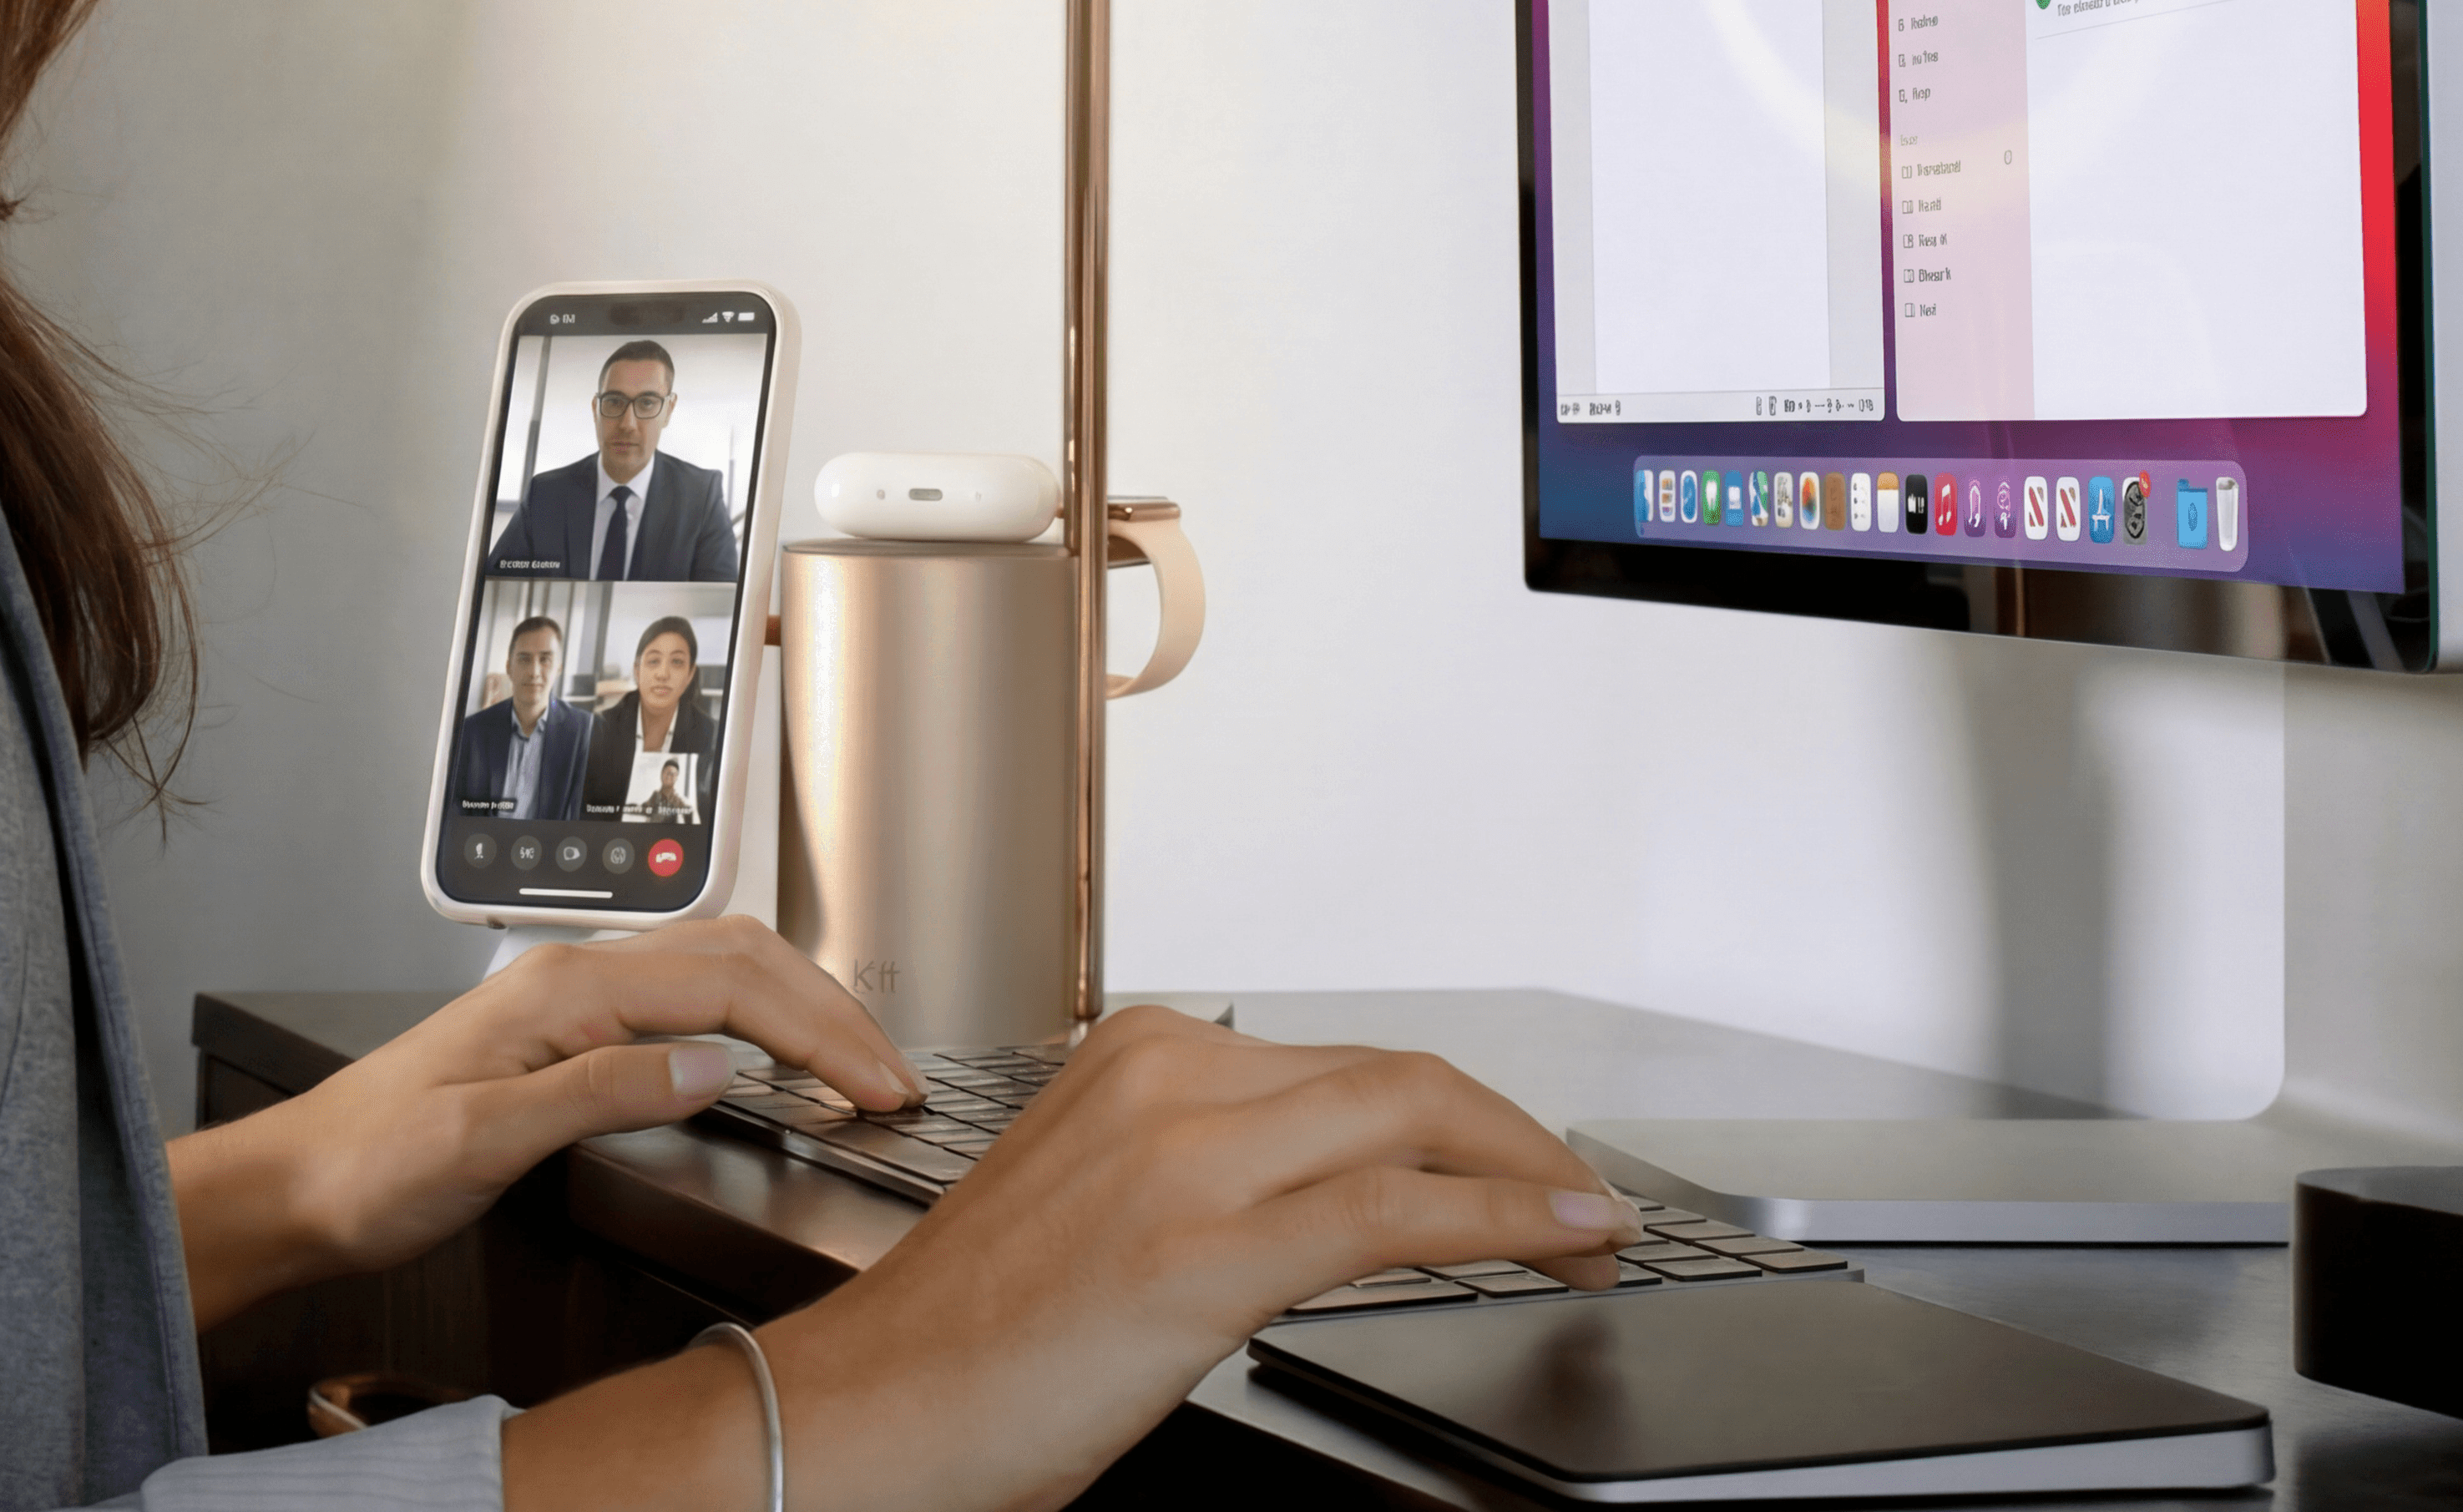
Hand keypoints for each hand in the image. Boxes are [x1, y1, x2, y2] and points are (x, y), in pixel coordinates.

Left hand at [167, 912, 915, 1328]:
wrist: (299, 1183)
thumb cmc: (371, 1165)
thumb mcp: (484, 1140)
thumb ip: (602, 1091)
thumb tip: (713, 1066)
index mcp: (566, 990)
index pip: (732, 986)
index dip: (820, 1034)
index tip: (878, 1086)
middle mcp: (574, 976)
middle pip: (741, 957)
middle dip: (831, 1011)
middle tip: (894, 1077)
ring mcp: (573, 999)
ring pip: (719, 967)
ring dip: (800, 1005)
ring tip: (856, 1062)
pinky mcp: (568, 1031)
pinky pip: (687, 997)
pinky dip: (754, 1017)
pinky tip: (772, 1054)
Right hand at [501, 1009, 1641, 1511]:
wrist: (871, 1406)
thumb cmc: (974, 1337)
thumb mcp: (1104, 1202)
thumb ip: (1208, 1164)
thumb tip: (1330, 1179)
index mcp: (1138, 1057)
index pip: (1348, 1063)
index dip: (1462, 1114)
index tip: (1521, 1164)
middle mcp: (1166, 1080)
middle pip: (1397, 1078)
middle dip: (1515, 1138)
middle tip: (1584, 1201)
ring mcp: (1185, 1158)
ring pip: (1412, 1121)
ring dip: (1529, 1173)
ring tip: (1591, 1230)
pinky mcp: (1205, 1249)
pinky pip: (1395, 1211)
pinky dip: (1505, 1215)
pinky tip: (1562, 1235)